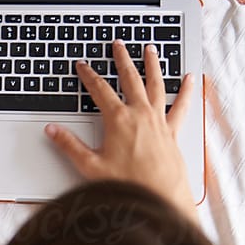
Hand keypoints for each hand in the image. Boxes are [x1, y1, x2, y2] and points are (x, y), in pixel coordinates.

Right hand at [45, 40, 197, 219]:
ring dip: (152, 65)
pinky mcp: (173, 132)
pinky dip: (186, 90)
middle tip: (118, 45)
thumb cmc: (127, 185)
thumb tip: (52, 130)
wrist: (159, 199)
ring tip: (151, 50)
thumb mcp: (90, 166)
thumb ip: (69, 145)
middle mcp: (140, 115)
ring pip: (156, 85)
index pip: (99, 90)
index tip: (82, 65)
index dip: (88, 75)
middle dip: (122, 59)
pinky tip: (191, 79)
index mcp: (118, 120)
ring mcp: (159, 121)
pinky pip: (181, 105)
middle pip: (130, 79)